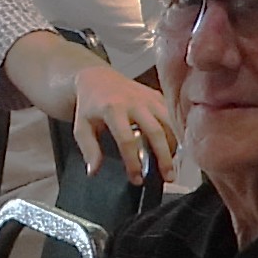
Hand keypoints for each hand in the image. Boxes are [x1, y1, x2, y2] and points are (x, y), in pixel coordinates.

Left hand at [69, 64, 176, 182]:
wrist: (97, 78)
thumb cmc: (89, 105)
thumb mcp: (81, 127)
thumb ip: (89, 149)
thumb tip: (94, 171)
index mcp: (114, 109)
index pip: (127, 140)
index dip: (133, 162)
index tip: (136, 179)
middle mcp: (134, 102)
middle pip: (155, 132)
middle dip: (163, 157)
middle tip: (167, 177)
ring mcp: (148, 97)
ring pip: (169, 123)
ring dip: (173, 146)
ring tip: (173, 166)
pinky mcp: (157, 96)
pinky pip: (171, 116)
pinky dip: (175, 133)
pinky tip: (173, 150)